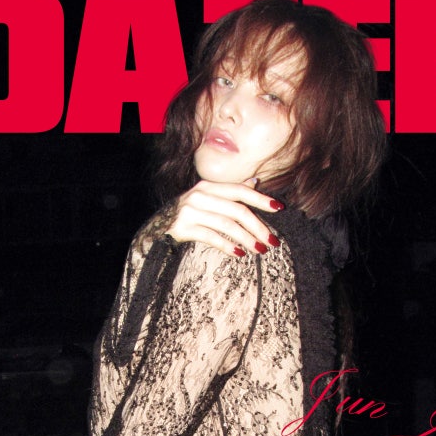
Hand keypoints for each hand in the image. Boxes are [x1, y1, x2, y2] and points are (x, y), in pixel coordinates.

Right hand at [165, 179, 283, 257]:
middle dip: (258, 226)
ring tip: (260, 250)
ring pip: (226, 224)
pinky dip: (227, 246)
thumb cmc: (188, 215)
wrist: (156, 230)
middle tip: (272, 241)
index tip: (279, 209)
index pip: (239, 190)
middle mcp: (199, 195)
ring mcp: (190, 211)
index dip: (260, 199)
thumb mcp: (208, 199)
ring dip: (246, 238)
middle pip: (236, 209)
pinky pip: (211, 237)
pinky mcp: (183, 228)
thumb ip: (230, 191)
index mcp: (208, 186)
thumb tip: (256, 181)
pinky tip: (240, 254)